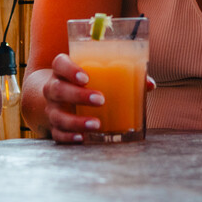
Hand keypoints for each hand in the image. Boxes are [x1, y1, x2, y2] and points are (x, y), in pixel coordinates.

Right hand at [37, 53, 155, 144]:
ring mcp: (52, 109)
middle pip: (57, 89)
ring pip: (57, 115)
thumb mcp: (99, 75)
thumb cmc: (86, 84)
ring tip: (96, 124)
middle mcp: (53, 88)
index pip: (59, 63)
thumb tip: (149, 84)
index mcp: (63, 70)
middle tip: (100, 99)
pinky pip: (57, 134)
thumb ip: (123, 76)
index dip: (70, 69)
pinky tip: (82, 138)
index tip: (86, 78)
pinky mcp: (54, 126)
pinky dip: (69, 137)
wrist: (59, 98)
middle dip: (78, 95)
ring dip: (76, 121)